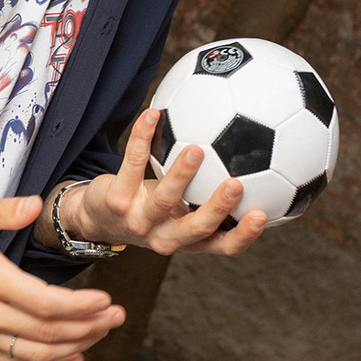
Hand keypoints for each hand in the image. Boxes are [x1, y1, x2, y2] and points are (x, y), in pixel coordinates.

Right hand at [0, 194, 124, 360]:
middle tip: (117, 316)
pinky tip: (74, 357)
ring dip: (75, 348)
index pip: (41, 303)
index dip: (78, 306)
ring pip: (35, 356)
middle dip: (88, 327)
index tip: (106, 301)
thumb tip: (36, 205)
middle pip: (45, 333)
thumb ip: (5, 209)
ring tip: (102, 333)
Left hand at [61, 109, 267, 256]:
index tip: (263, 215)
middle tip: (237, 184)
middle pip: (195, 228)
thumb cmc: (153, 209)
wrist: (98, 218)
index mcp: (188, 240)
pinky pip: (132, 163)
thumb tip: (258, 163)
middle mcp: (165, 236)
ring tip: (197, 150)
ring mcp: (138, 219)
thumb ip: (213, 197)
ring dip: (181, 174)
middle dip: (216, 208)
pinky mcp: (116, 199)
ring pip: (164, 198)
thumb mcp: (183, 210)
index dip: (243, 236)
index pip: (221, 246)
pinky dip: (142, 137)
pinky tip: (151, 114)